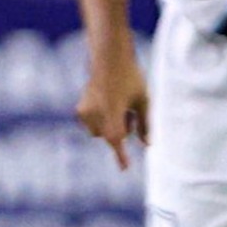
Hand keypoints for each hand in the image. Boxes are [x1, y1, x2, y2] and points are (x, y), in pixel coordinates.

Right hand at [76, 42, 149, 167]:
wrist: (109, 58)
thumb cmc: (130, 78)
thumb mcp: (143, 101)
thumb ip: (145, 124)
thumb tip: (147, 144)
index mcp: (112, 111)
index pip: (116, 138)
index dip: (121, 155)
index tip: (124, 168)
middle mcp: (95, 112)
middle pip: (112, 136)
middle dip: (122, 131)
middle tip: (130, 113)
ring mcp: (85, 111)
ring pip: (100, 133)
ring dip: (110, 126)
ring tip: (120, 106)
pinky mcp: (80, 108)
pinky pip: (92, 125)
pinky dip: (101, 120)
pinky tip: (108, 103)